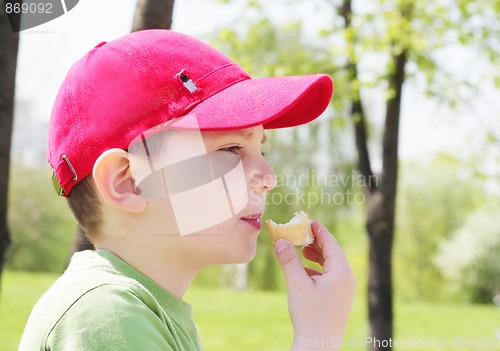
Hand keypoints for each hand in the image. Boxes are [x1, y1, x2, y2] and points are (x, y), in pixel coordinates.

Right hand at [274, 220, 355, 349]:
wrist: (318, 345)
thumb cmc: (309, 315)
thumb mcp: (296, 283)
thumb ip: (288, 260)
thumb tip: (281, 240)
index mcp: (341, 272)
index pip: (331, 244)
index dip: (320, 231)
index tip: (311, 221)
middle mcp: (347, 279)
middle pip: (333, 253)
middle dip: (317, 243)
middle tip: (303, 233)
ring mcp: (345, 290)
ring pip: (332, 265)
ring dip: (317, 256)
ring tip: (302, 251)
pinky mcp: (339, 299)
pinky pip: (331, 277)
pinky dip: (318, 270)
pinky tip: (304, 271)